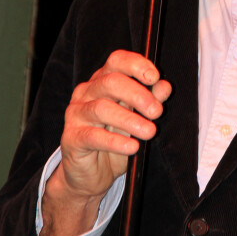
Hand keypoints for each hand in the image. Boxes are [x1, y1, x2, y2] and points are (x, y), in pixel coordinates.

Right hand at [59, 49, 171, 199]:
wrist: (91, 174)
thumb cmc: (115, 141)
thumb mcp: (137, 120)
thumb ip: (150, 101)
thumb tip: (165, 86)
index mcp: (103, 81)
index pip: (117, 61)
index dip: (136, 65)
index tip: (155, 77)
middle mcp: (87, 92)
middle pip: (111, 82)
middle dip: (137, 94)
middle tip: (157, 111)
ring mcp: (76, 114)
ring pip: (102, 108)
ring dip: (130, 119)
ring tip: (150, 131)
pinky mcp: (71, 138)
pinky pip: (93, 136)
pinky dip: (115, 141)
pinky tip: (132, 147)